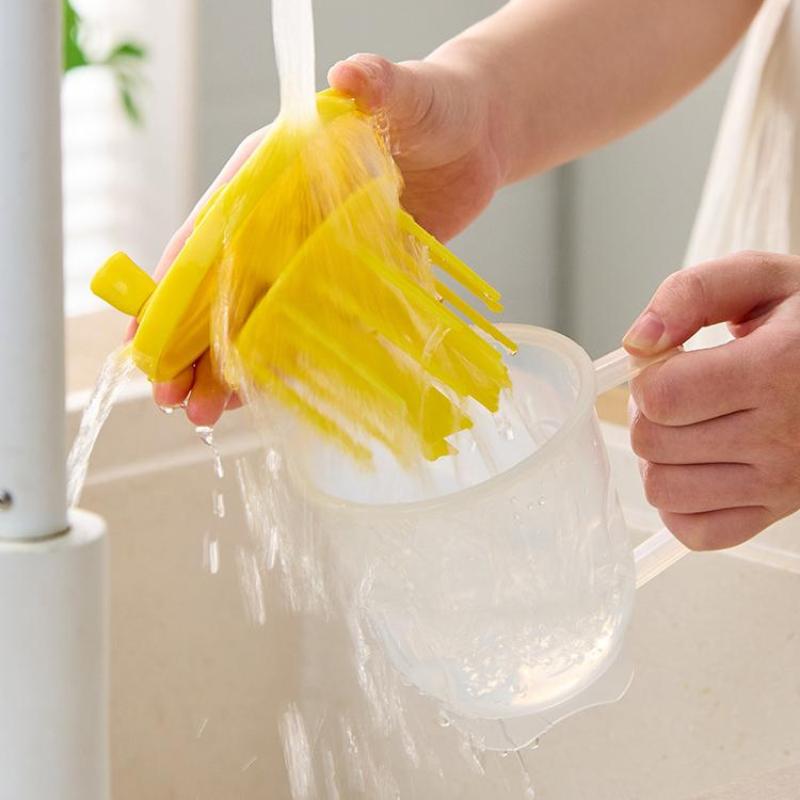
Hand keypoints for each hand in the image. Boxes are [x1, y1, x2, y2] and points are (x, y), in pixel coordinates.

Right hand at [146, 53, 501, 425]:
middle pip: (223, 288)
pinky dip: (284, 363)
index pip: (209, 231)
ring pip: (257, 317)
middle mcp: (282, 220)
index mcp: (273, 172)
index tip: (144, 333)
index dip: (173, 285)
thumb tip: (350, 76)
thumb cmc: (432, 106)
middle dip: (191, 344)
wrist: (475, 138)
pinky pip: (308, 329)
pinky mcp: (349, 282)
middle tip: (171, 396)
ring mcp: (313, 256)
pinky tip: (261, 398)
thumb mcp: (403, 92)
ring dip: (229, 365)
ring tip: (204, 413)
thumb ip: (376, 84)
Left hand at [623, 252, 799, 549]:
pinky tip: (697, 464)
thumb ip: (691, 293)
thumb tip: (638, 341)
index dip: (647, 373)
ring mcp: (781, 484)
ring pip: (662, 489)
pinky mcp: (776, 512)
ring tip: (687, 425)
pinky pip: (694, 531)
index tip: (670, 358)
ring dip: (657, 456)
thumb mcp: (759, 280)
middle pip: (651, 442)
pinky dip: (680, 502)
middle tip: (678, 390)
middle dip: (646, 411)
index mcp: (777, 370)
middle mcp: (783, 436)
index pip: (659, 396)